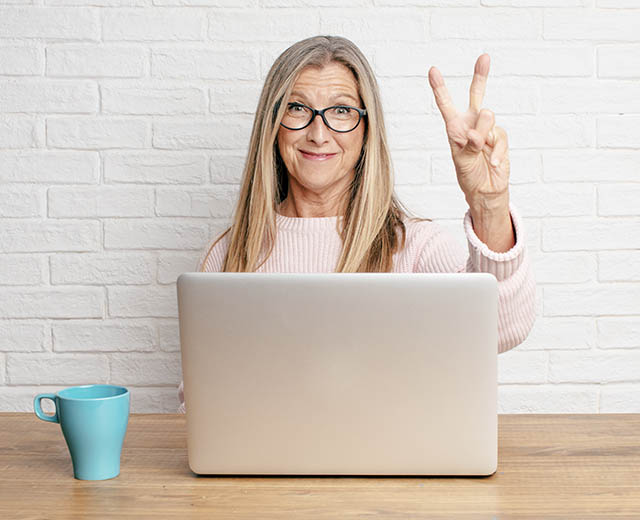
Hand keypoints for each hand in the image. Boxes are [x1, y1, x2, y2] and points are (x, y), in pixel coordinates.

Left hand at [428, 54, 509, 211]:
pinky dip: (496, 151)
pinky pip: (500, 138)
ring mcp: (487, 129)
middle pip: (477, 94)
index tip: (432, 70)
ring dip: (483, 135)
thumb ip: (471, 143)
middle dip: (480, 75)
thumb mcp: (462, 160)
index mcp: (455, 127)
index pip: (446, 105)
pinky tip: (493, 162)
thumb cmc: (468, 174)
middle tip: (484, 57)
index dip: (439, 88)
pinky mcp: (500, 137)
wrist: (485, 189)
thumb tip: (481, 129)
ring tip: (480, 149)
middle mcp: (471, 123)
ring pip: (488, 118)